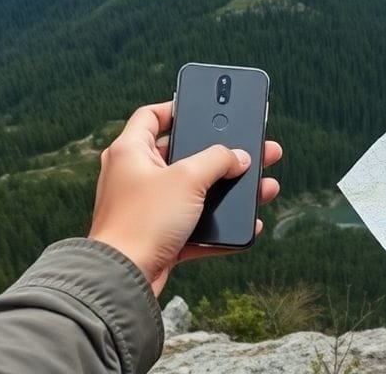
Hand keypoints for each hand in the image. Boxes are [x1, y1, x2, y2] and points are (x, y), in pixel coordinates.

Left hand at [88, 101, 281, 294]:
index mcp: (130, 151)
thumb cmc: (142, 222)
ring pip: (194, 192)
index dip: (177, 108)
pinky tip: (246, 223)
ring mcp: (147, 207)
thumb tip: (238, 157)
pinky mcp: (158, 236)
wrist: (124, 278)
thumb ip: (218, 160)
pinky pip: (195, 224)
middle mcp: (135, 176)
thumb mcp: (188, 179)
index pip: (152, 116)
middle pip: (184, 155)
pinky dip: (219, 223)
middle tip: (250, 148)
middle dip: (220, 154)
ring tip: (262, 186)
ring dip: (227, 190)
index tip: (202, 108)